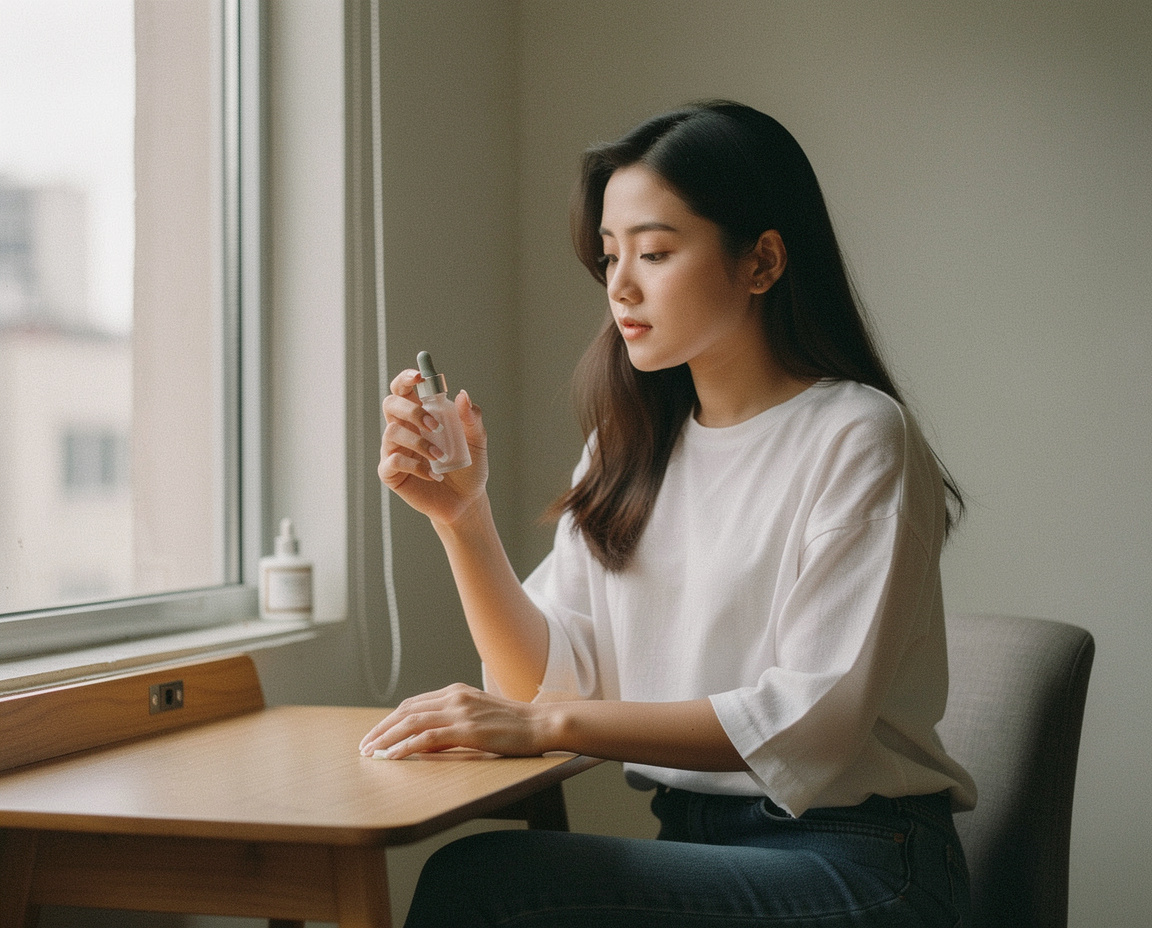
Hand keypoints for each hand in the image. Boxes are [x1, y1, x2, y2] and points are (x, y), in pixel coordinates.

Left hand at [358, 684, 550, 759]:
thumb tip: (425, 740)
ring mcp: (460, 712)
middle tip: (364, 745)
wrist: (540, 724)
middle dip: (381, 729)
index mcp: (456, 692)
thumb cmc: (514, 725)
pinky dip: (406, 746)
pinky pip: (427, 737)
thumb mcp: (478, 717)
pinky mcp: (467, 729)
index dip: (390, 720)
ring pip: (411, 722)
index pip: (413, 704)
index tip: (375, 735)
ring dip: (386, 738)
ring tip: (370, 752)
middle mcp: (454, 697)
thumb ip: (453, 723)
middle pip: (406, 710)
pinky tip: (392, 756)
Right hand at [378, 368, 487, 524]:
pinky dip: (416, 466)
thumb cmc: (469, 467)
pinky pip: (393, 461)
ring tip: (441, 458)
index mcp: (422, 414)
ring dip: (419, 443)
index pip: (404, 389)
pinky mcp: (391, 472)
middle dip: (411, 410)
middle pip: (391, 404)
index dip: (406, 378)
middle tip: (434, 426)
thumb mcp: (477, 442)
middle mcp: (405, 428)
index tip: (419, 376)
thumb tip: (462, 396)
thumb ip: (472, 419)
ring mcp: (395, 449)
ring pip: (392, 432)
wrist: (466, 500)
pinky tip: (434, 474)